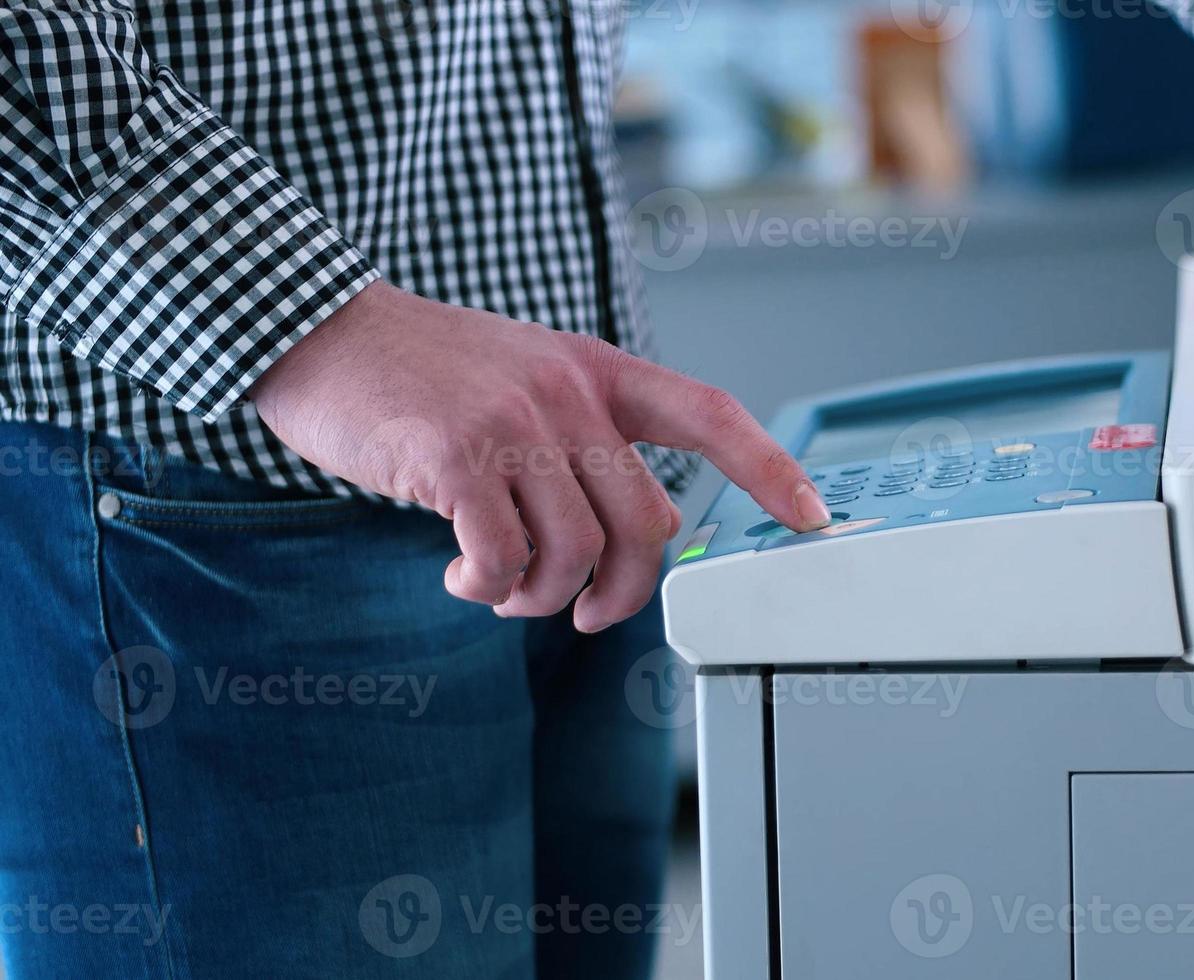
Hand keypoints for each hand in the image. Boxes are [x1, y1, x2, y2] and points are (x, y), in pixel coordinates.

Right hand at [250, 282, 831, 631]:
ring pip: (575, 552)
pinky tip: (461, 575)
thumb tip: (628, 534)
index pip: (710, 414)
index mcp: (597, 371)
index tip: (811, 514)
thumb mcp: (527, 375)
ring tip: (498, 588)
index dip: (769, 467)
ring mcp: (513, 422)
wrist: (318, 330)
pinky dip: (487, 587)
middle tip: (585, 612)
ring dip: (540, 597)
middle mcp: (568, 393)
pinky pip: (502, 559)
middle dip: (622, 592)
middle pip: (646, 523)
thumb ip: (582, 435)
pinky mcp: (454, 457)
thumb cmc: (423, 370)